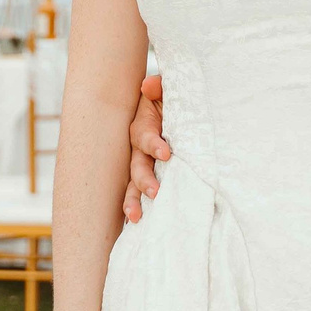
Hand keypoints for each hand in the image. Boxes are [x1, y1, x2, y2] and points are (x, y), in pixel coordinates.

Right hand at [124, 74, 166, 223]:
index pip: (145, 137)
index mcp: (143, 126)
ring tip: (136, 217)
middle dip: (144, 180)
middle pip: (137, 165)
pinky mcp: (152, 175)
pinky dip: (139, 207)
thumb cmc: (173, 99)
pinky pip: (142, 192)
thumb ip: (160, 87)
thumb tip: (149, 86)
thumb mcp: (168, 89)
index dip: (153, 145)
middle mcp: (140, 148)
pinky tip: (139, 225)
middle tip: (155, 192)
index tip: (166, 154)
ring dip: (134, 200)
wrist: (177, 108)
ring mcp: (144, 163)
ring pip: (134, 184)